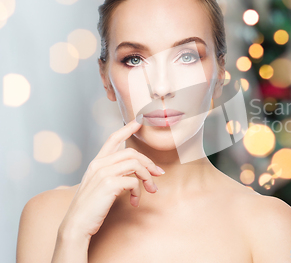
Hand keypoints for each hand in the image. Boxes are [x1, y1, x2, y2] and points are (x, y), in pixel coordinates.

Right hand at [57, 115, 163, 240]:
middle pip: (131, 152)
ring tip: (151, 190)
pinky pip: (133, 182)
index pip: (113, 139)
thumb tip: (136, 173)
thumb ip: (113, 175)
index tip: (140, 121)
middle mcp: (98, 164)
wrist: (76, 225)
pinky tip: (134, 202)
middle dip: (149, 162)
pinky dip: (139, 192)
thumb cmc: (90, 208)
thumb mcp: (100, 186)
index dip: (127, 128)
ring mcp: (102, 173)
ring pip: (135, 164)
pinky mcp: (108, 184)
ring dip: (148, 177)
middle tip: (159, 174)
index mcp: (96, 163)